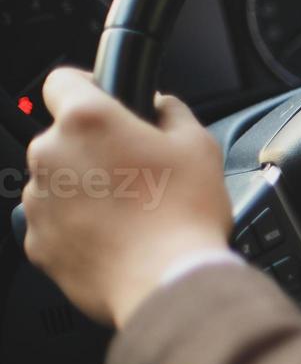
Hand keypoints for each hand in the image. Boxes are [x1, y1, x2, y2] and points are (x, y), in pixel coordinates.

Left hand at [23, 68, 232, 327]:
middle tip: (137, 171)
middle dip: (94, 149)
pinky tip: (117, 237)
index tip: (104, 99)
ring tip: (130, 211)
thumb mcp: (199, 145)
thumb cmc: (185, 214)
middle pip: (64, 138)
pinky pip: (55, 223)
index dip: (87, 86)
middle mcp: (51, 155)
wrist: (168, 282)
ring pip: (58, 181)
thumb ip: (172, 112)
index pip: (62, 81)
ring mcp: (39, 201)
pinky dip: (79, 227)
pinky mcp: (38, 242)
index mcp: (87, 121)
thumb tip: (160, 107)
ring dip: (86, 189)